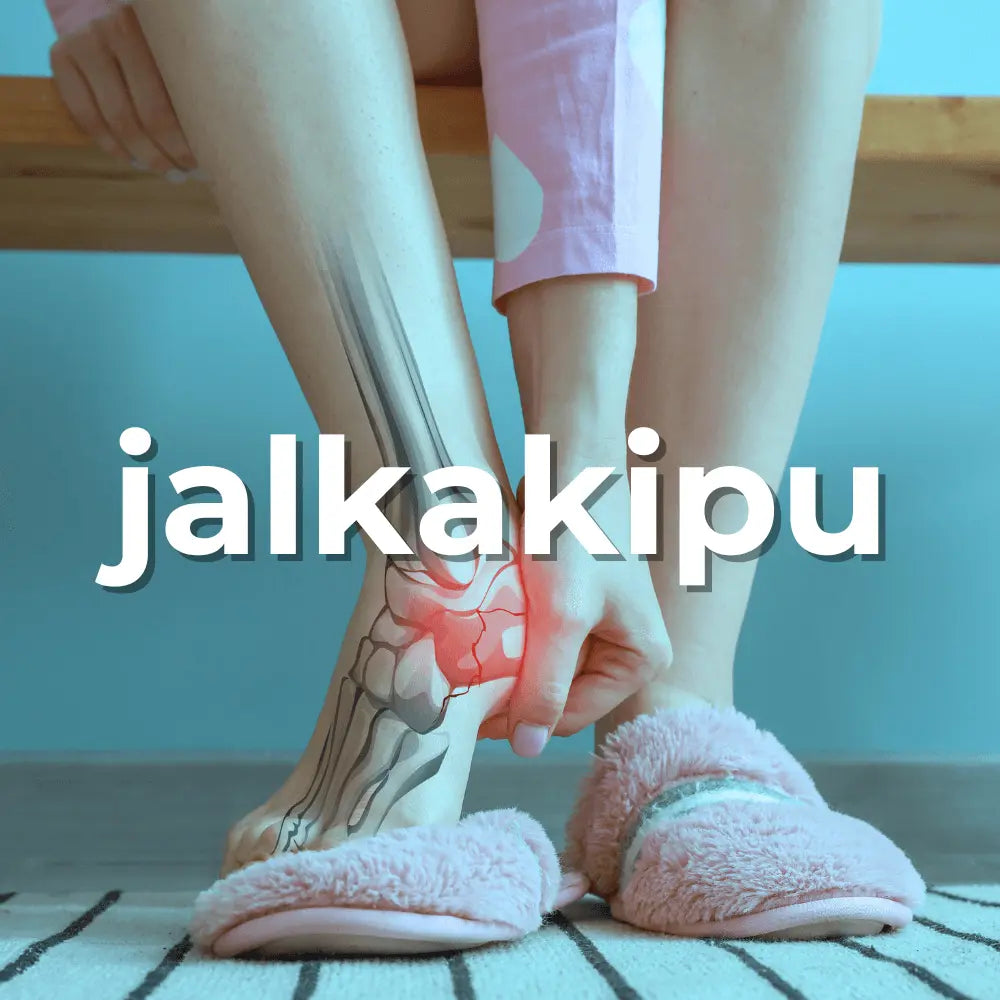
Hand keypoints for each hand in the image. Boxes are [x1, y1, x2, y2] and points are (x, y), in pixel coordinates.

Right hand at [49, 4, 196, 176]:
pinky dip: (112, 147)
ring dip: (143, 157)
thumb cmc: (158, 50)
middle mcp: (114, 30)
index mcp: (153, 32)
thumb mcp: (176, 61)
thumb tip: (213, 151)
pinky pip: (86, 117)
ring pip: (116, 122)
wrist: (111, 18)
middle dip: (168, 156)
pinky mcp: (60, 56)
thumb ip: (190, 93)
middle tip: (183, 174)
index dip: (188, 144)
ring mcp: (84, 43)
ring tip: (164, 172)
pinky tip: (133, 159)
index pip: (175, 104)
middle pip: (146, 118)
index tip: (205, 166)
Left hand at [479, 474, 672, 753]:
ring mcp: (601, 623)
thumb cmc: (575, 530)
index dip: (516, 718)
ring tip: (466, 653)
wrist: (570, 459)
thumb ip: (546, 684)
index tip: (465, 712)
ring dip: (506, 661)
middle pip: (555, 691)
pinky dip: (509, 634)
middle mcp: (627, 646)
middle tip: (459, 680)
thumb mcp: (562, 615)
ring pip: (541, 663)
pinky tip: (481, 624)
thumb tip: (528, 750)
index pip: (568, 714)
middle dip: (510, 686)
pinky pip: (537, 635)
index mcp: (642, 658)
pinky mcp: (574, 601)